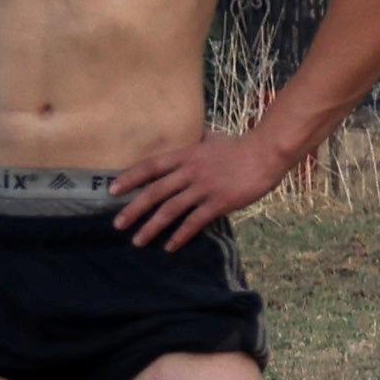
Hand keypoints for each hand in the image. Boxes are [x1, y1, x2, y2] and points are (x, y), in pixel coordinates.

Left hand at [104, 130, 293, 250]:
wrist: (266, 153)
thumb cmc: (241, 145)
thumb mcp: (213, 138)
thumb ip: (199, 140)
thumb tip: (194, 133)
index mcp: (186, 155)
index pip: (151, 166)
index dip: (130, 178)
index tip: (112, 189)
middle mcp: (190, 172)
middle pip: (155, 191)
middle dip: (133, 209)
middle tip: (118, 224)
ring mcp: (204, 188)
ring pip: (170, 210)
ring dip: (151, 227)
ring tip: (138, 241)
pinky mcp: (219, 202)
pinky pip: (194, 221)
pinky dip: (180, 235)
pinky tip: (170, 246)